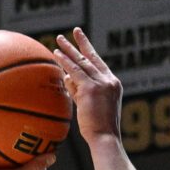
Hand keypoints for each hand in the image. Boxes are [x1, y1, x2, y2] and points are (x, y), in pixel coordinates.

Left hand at [50, 27, 122, 142]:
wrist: (105, 138)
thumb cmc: (98, 129)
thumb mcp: (89, 107)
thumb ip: (79, 91)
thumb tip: (66, 78)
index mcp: (112, 84)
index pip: (99, 64)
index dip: (90, 52)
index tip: (83, 42)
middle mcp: (109, 80)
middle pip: (92, 58)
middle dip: (82, 43)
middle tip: (74, 30)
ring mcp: (101, 83)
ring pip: (82, 62)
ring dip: (69, 50)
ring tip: (58, 39)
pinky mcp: (91, 89)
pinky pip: (75, 72)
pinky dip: (65, 62)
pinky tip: (57, 54)